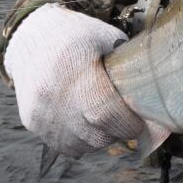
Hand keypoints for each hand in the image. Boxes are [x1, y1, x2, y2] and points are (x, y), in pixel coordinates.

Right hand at [4, 3, 145, 156]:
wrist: (32, 37)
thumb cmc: (77, 35)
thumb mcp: (107, 38)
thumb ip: (127, 67)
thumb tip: (150, 99)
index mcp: (75, 65)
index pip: (104, 111)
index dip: (128, 123)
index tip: (142, 121)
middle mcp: (53, 93)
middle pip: (96, 134)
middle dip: (118, 131)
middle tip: (127, 118)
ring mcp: (41, 112)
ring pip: (82, 145)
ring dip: (100, 137)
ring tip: (105, 115)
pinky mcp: (32, 123)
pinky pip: (65, 146)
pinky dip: (82, 140)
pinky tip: (86, 120)